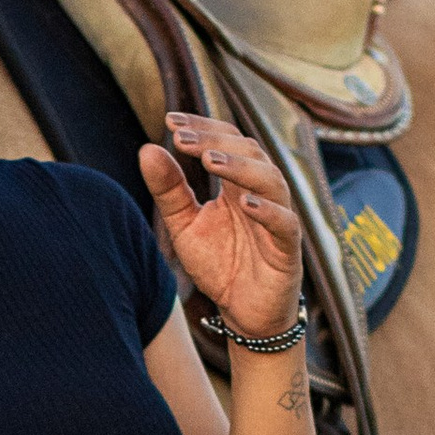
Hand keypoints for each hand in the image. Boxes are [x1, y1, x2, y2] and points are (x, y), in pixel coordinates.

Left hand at [139, 114, 301, 338]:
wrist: (244, 312)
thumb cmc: (219, 264)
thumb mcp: (185, 226)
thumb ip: (169, 191)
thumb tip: (147, 149)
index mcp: (236, 183)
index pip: (225, 142)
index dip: (201, 128)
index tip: (170, 121)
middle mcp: (261, 193)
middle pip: (248, 151)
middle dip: (215, 141)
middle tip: (183, 139)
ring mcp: (278, 218)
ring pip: (270, 180)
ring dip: (240, 167)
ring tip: (210, 161)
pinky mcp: (288, 248)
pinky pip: (285, 223)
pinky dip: (268, 211)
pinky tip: (245, 203)